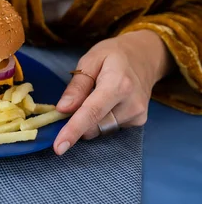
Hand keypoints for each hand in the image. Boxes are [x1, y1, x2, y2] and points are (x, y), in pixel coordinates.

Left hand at [53, 30, 173, 154]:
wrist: (144, 56)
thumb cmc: (113, 55)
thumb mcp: (90, 60)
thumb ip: (76, 86)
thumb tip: (62, 110)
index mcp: (118, 84)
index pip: (91, 112)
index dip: (73, 131)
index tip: (59, 147)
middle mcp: (131, 104)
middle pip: (93, 125)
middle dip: (76, 120)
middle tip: (74, 100)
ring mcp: (137, 115)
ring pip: (99, 129)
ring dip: (89, 120)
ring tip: (95, 96)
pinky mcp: (138, 122)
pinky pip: (108, 128)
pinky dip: (100, 120)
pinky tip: (107, 103)